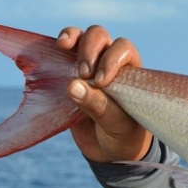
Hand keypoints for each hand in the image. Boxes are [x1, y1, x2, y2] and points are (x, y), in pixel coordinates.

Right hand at [57, 25, 153, 163]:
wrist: (110, 150)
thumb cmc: (122, 135)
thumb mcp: (116, 125)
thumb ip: (99, 107)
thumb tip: (72, 85)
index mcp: (130, 71)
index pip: (123, 49)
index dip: (111, 59)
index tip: (101, 82)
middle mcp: (111, 62)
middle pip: (101, 36)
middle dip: (90, 49)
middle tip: (84, 74)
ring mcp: (90, 64)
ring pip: (83, 37)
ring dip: (74, 39)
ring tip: (66, 53)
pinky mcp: (69, 72)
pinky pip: (64, 49)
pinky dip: (60, 42)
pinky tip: (57, 46)